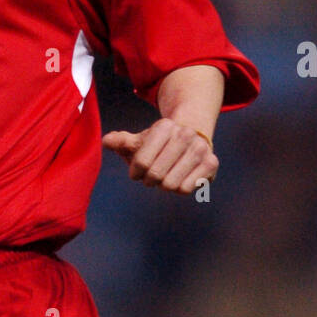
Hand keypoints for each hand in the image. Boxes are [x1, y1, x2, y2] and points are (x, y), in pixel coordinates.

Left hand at [102, 117, 217, 193]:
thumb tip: (106, 141)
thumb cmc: (159, 144)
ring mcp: (200, 149)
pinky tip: (180, 177)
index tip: (137, 172)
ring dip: (164, 185)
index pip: (142, 162)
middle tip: (152, 177)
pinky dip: (179, 188)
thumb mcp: (139, 140)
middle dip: (149, 180)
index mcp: (164, 127)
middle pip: (156, 175)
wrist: (192, 138)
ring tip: (166, 176)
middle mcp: (185, 135)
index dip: (135, 172)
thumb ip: (121, 142)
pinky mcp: (211, 163)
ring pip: (171, 184)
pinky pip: (186, 189)